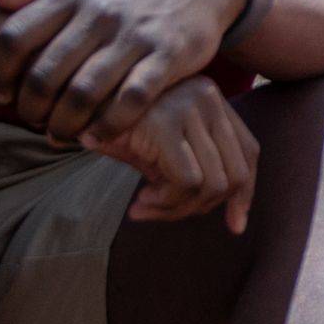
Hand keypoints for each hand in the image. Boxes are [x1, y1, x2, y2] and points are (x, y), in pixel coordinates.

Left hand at [0, 0, 241, 141]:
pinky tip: (95, 138)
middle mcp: (100, 11)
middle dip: (32, 109)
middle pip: (46, 73)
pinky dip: (107, 126)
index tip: (3, 96)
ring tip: (59, 136)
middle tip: (33, 123)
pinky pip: (130, 100)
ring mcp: (135, 34)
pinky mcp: (168, 56)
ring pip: (85, 92)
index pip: (16, 37)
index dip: (1, 74)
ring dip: (65, 124)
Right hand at [92, 76, 259, 233]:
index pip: (249, 152)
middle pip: (234, 174)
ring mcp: (189, 107)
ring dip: (178, 210)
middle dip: (201, 207)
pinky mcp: (166, 123)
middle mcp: (208, 98)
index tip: (235, 226)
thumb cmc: (120, 135)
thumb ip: (201, 175)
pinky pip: (187, 182)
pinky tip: (141, 201)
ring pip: (212, 184)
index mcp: (213, 100)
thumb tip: (238, 225)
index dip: (245, 194)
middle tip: (164, 213)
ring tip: (147, 207)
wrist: (73, 107)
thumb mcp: (165, 154)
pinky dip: (167, 203)